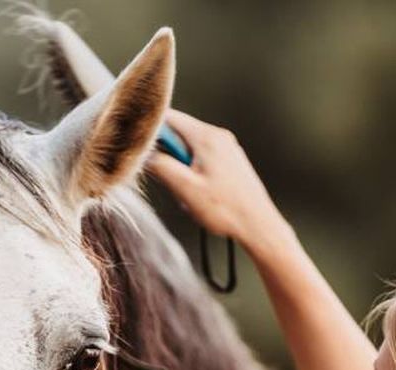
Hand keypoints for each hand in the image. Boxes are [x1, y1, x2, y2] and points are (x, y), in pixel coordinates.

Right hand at [145, 108, 290, 253]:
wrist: (258, 225)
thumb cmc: (226, 209)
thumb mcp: (185, 189)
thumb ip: (161, 166)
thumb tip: (144, 154)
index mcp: (207, 137)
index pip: (169, 117)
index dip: (149, 129)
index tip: (138, 145)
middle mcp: (218, 136)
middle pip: (178, 132)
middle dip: (167, 154)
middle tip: (169, 179)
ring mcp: (226, 147)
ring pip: (189, 147)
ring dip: (180, 167)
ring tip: (188, 191)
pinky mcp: (229, 160)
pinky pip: (201, 158)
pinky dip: (192, 172)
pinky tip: (199, 194)